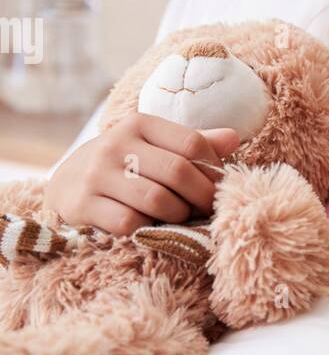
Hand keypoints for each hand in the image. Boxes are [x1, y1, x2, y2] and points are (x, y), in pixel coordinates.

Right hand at [44, 116, 239, 235]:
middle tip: (209, 212)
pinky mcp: (83, 204)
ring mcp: (97, 174)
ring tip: (182, 220)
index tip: (219, 188)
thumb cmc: (125, 164)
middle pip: (178, 172)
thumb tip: (234, 139)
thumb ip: (192, 143)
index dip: (214, 170)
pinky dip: (148, 230)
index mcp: (140, 124)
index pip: (192, 142)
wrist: (68, 182)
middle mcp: (116, 144)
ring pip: (156, 200)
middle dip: (202, 197)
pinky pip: (129, 223)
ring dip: (178, 216)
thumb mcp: (155, 146)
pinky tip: (151, 228)